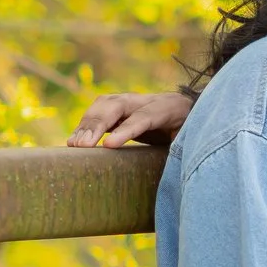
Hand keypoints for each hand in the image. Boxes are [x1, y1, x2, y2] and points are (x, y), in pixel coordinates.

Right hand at [68, 91, 192, 147]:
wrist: (189, 107)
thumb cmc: (190, 128)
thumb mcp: (193, 138)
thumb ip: (182, 147)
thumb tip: (173, 166)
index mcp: (167, 108)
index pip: (143, 117)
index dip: (125, 131)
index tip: (108, 145)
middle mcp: (146, 100)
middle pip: (117, 106)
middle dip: (97, 125)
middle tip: (82, 146)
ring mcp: (131, 100)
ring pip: (104, 106)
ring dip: (86, 124)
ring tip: (74, 145)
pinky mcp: (119, 106)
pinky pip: (98, 111)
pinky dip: (85, 125)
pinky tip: (73, 140)